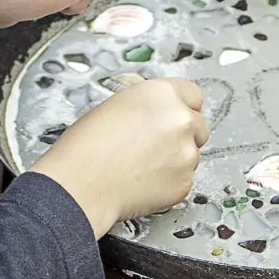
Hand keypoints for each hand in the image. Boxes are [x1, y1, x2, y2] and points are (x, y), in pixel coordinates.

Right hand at [29, 78, 208, 238]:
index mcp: (162, 94)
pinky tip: (144, 179)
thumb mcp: (116, 105)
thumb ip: (148, 105)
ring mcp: (186, 153)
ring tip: (142, 164)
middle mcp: (180, 120)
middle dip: (182, 134)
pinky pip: (184, 178)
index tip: (177, 114)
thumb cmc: (86, 147)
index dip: (182, 106)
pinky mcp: (185, 182)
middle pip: (197, 124)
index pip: (192, 94)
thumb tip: (158, 112)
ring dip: (175, 158)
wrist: (80, 184)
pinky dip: (169, 180)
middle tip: (156, 144)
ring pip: (191, 153)